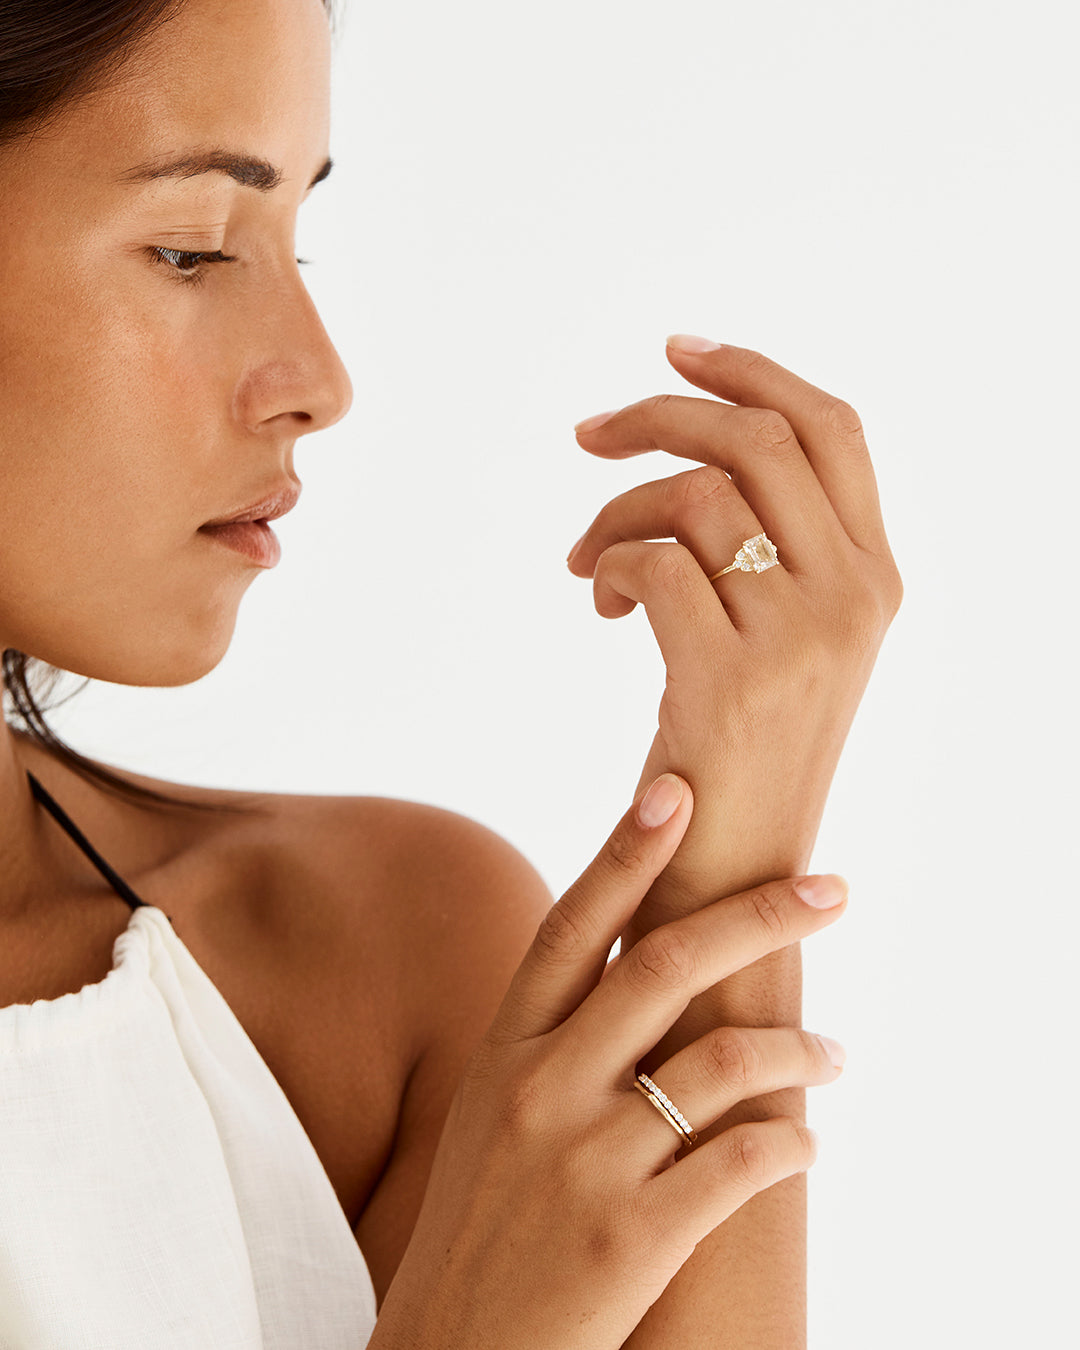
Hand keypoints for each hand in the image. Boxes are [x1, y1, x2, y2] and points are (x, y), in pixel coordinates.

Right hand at [369, 775, 848, 1349]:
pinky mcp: (632, 1237)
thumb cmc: (486, 1223)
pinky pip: (743, 1162)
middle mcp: (540, 1089)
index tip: (677, 792)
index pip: (572, 926)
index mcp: (504, 1049)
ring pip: (725, 1062)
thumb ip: (556, 1039)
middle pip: (665, 966)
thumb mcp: (495, 1112)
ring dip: (801, 1048)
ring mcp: (585, 1163)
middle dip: (761, 915)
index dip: (625, 852)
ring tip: (836, 1053)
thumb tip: (640, 962)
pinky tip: (807, 1141)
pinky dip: (792, 1142)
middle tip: (832, 889)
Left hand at [567, 338, 902, 923]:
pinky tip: (600, 601)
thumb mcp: (788, 638)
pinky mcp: (733, 680)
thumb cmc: (744, 750)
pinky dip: (609, 565)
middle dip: (660, 416)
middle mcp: (856, 597)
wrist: (733, 876)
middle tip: (591, 436)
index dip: (753, 372)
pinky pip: (653, 561)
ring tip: (589, 562)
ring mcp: (802, 638)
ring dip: (616, 510)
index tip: (676, 351)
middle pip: (756, 440)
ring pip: (695, 495)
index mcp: (877, 577)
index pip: (831, 429)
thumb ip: (775, 546)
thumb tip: (700, 448)